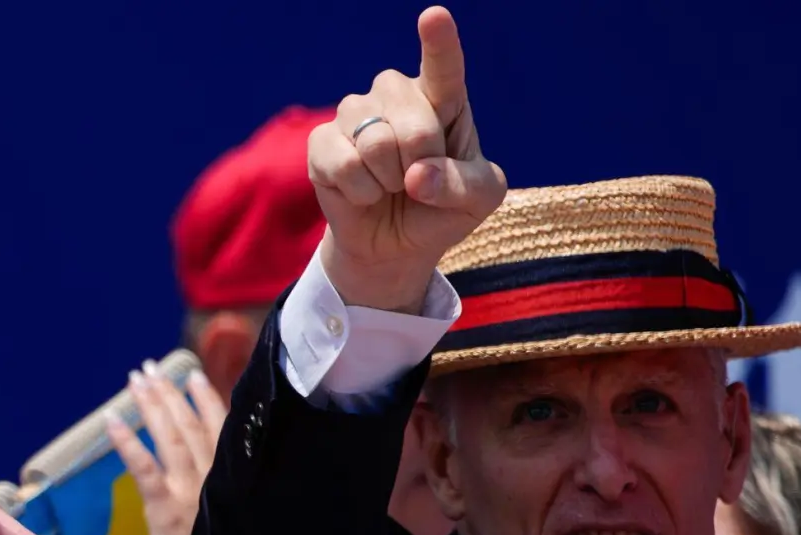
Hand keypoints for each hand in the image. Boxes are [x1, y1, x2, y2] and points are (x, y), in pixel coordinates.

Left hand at [104, 362, 227, 534]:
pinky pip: (144, 469)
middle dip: (170, 394)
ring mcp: (188, 491)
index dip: (206, 400)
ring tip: (137, 379)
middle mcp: (212, 478)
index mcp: (232, 480)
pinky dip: (128, 442)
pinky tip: (112, 419)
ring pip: (170, 438)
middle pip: (190, 426)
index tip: (193, 375)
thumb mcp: (239, 521)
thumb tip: (224, 470)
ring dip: (152, 405)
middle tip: (150, 367)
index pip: (221, 430)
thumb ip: (232, 493)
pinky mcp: (165, 509)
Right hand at [310, 5, 505, 311]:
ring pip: (375, 142)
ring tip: (390, 186)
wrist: (394, 245)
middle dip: (422, 165)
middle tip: (418, 181)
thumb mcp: (479, 199)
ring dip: (388, 180)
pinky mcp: (321, 142)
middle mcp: (395, 95)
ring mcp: (354, 114)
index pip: (442, 66)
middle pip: (414, 123)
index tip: (434, 16)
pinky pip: (343, 163)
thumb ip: (463, 185)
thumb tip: (416, 176)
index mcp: (442, 98)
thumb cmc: (441, 210)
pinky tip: (363, 193)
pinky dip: (360, 192)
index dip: (438, 41)